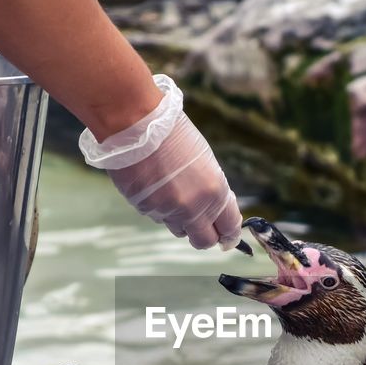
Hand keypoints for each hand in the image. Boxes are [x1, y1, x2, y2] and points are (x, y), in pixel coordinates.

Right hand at [80, 75, 242, 249]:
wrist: (136, 123)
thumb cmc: (174, 134)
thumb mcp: (206, 162)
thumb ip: (212, 190)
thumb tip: (214, 211)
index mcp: (215, 193)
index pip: (229, 227)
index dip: (229, 233)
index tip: (227, 235)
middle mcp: (193, 208)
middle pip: (204, 241)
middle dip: (205, 235)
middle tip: (202, 225)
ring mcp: (167, 212)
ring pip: (179, 228)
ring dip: (180, 219)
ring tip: (172, 190)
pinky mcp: (146, 210)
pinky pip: (158, 217)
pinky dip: (159, 207)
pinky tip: (154, 183)